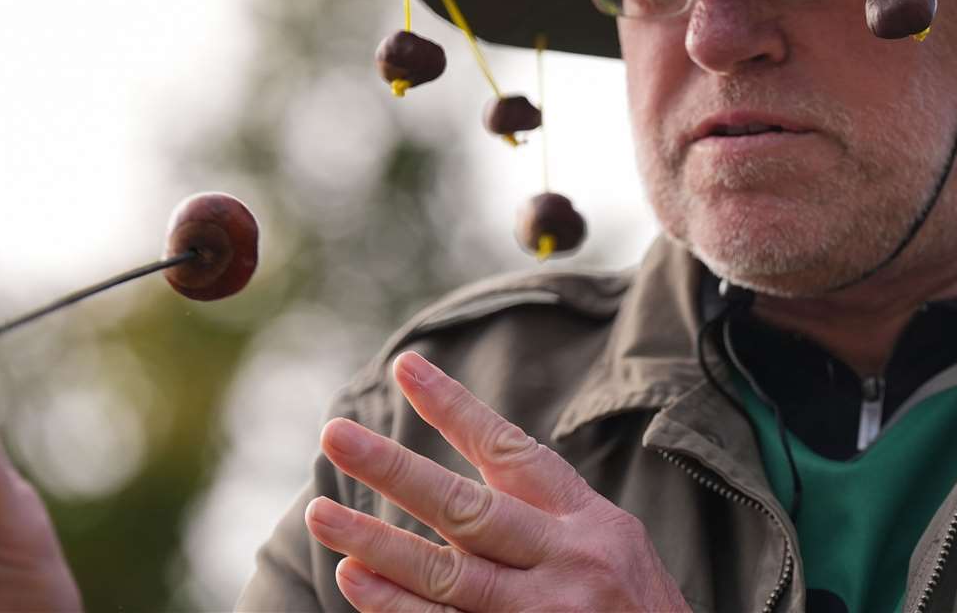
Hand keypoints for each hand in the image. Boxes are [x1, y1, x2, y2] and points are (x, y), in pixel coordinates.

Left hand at [304, 352, 689, 611]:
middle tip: (336, 436)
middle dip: (396, 470)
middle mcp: (568, 560)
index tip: (405, 368)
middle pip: (467, 509)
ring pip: (448, 574)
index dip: (456, 408)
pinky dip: (397, 607)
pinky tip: (356, 579)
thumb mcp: (611, 544)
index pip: (512, 451)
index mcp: (589, 518)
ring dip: (377, 543)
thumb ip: (546, 512)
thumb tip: (473, 467)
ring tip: (321, 513)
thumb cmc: (636, 607)